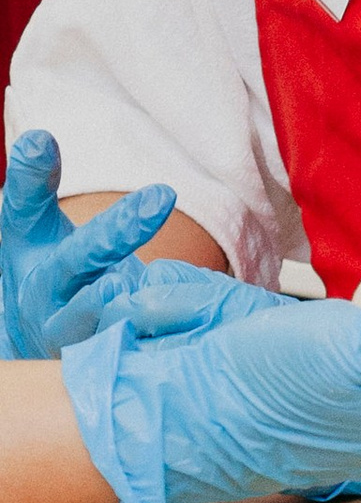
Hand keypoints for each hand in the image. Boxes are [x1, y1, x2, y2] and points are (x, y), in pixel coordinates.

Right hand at [2, 130, 176, 359]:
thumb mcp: (41, 229)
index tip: (40, 141)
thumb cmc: (57, 273)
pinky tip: (194, 318)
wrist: (44, 346)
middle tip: (162, 196)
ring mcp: (67, 332)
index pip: (23, 208)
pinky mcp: (97, 361)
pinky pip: (132, 347)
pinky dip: (161, 333)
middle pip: (74, 261)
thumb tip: (38, 141)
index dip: (31, 177)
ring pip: (101, 314)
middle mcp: (41, 292)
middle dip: (115, 231)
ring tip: (137, 283)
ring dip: (128, 297)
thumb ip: (40, 187)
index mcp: (26, 250)